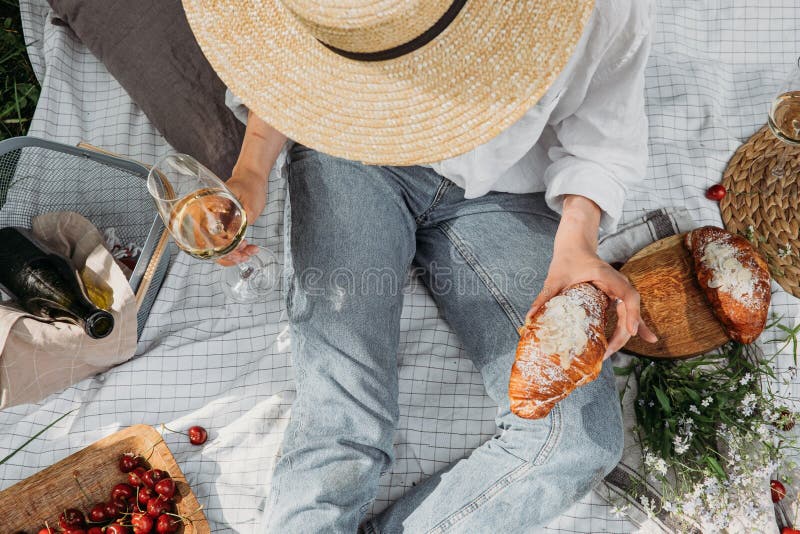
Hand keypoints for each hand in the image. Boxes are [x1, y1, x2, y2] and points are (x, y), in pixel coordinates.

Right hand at [217, 169, 266, 265]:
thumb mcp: (249, 207)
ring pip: (219, 247)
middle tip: (246, 254)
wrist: (252, 175)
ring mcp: (215, 222)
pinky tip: (248, 248)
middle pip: (211, 247)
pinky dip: (236, 248)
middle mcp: (208, 218)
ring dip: (234, 254)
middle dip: (230, 255)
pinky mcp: (222, 225)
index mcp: (208, 211)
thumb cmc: (249, 186)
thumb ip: (241, 224)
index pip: (207, 239)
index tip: (241, 248)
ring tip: (250, 251)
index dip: (224, 249)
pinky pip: (225, 242)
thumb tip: (235, 242)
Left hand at [527, 196, 657, 358]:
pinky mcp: (615, 295)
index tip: (630, 331)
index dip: (632, 314)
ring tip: (639, 347)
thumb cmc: (566, 259)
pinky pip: (627, 311)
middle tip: (608, 353)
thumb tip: (529, 317)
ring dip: (632, 331)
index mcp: (608, 276)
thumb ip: (544, 296)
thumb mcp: (555, 278)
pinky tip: (647, 338)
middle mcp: (618, 283)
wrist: (574, 246)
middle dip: (624, 333)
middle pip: (630, 310)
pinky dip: (634, 324)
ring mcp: (618, 289)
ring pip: (630, 312)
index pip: (627, 296)